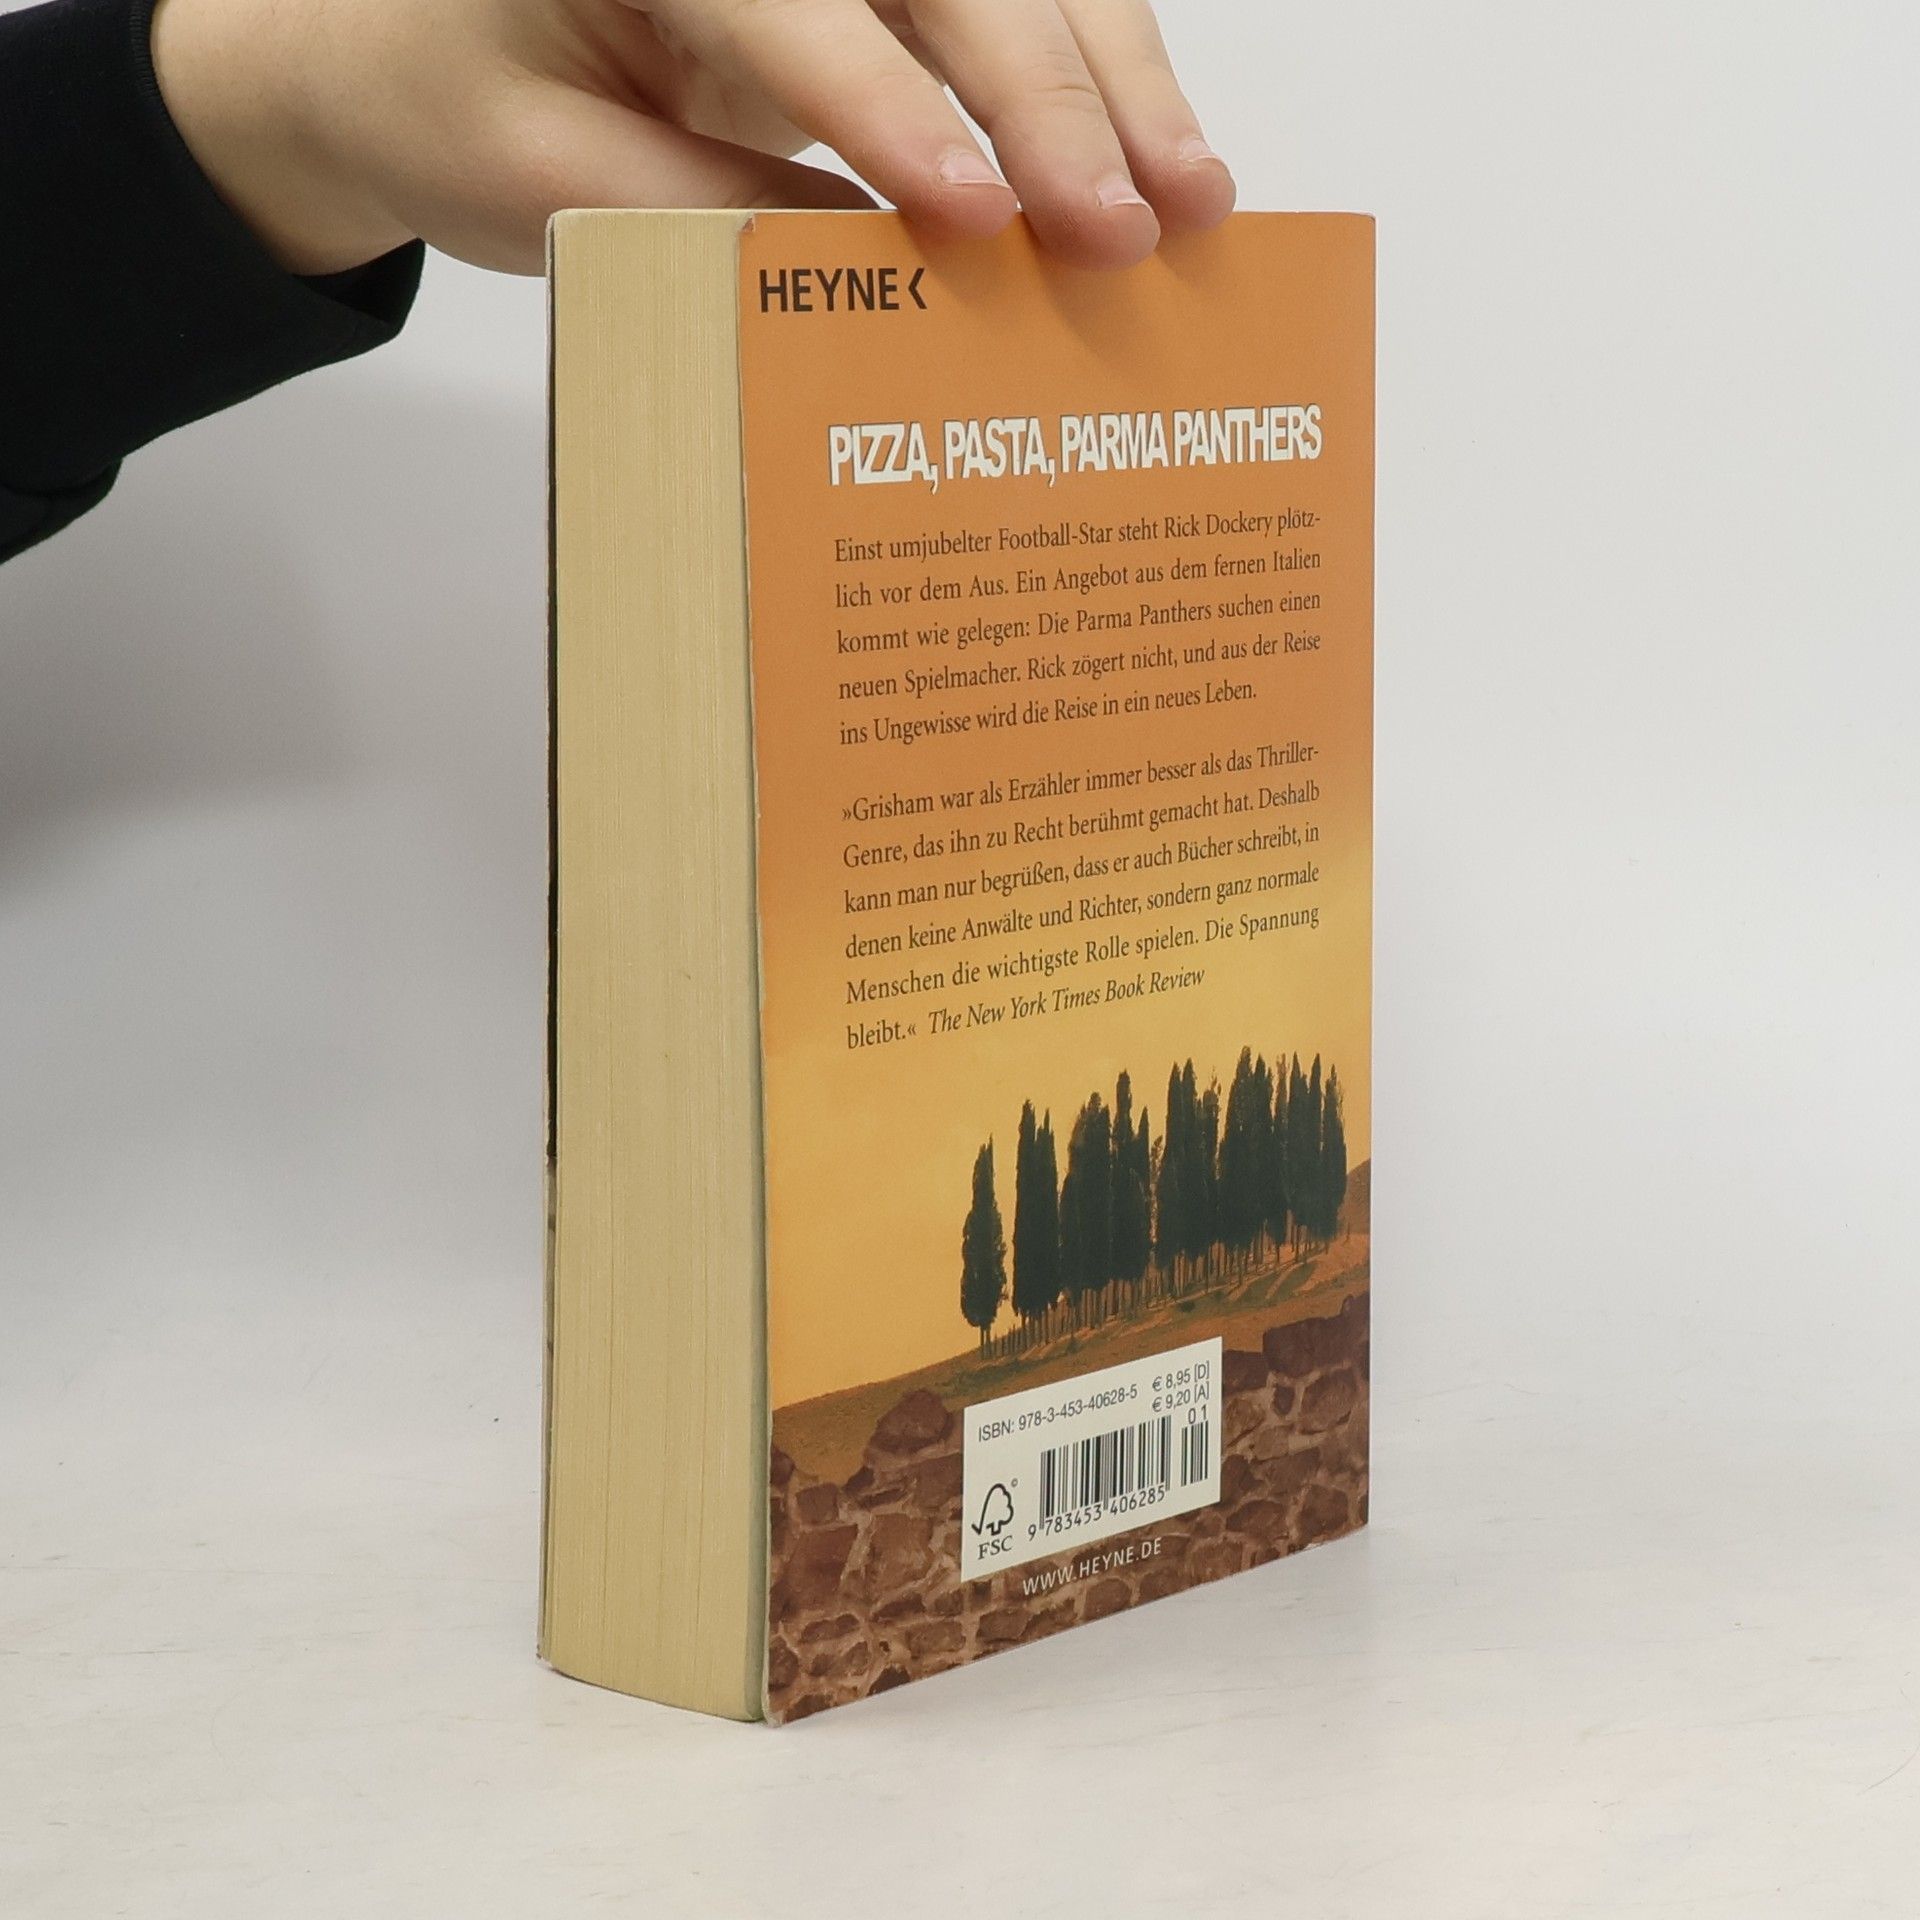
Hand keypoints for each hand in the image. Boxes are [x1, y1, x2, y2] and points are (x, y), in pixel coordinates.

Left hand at [152, 0, 1236, 277]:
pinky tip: (1155, 158)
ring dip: (1110, 82)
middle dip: (1049, 98)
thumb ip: (714, 218)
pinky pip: (994, 14)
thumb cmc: (449, 107)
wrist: (399, 53)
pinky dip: (1086, 84)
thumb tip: (896, 275)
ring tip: (1193, 196)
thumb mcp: (551, 184)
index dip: (893, 107)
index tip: (978, 215)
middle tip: (1131, 221)